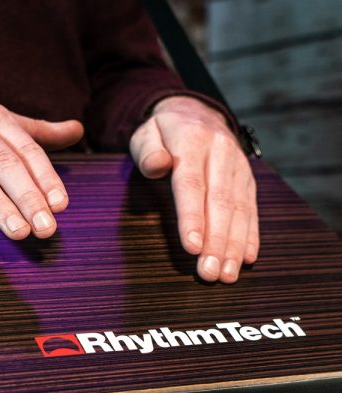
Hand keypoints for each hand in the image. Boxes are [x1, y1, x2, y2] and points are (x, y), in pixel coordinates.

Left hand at [130, 96, 258, 283]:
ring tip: (227, 274)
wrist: (196, 113)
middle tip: (210, 273)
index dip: (192, 217)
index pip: (192, 184)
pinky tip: (248, 258)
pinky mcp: (247, 179)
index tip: (192, 246)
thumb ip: (147, 151)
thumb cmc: (163, 132)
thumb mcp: (146, 133)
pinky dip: (251, 235)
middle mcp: (221, 153)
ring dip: (235, 245)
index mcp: (192, 140)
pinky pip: (251, 209)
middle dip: (217, 241)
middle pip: (220, 202)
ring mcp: (238, 167)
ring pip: (239, 209)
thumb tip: (156, 166)